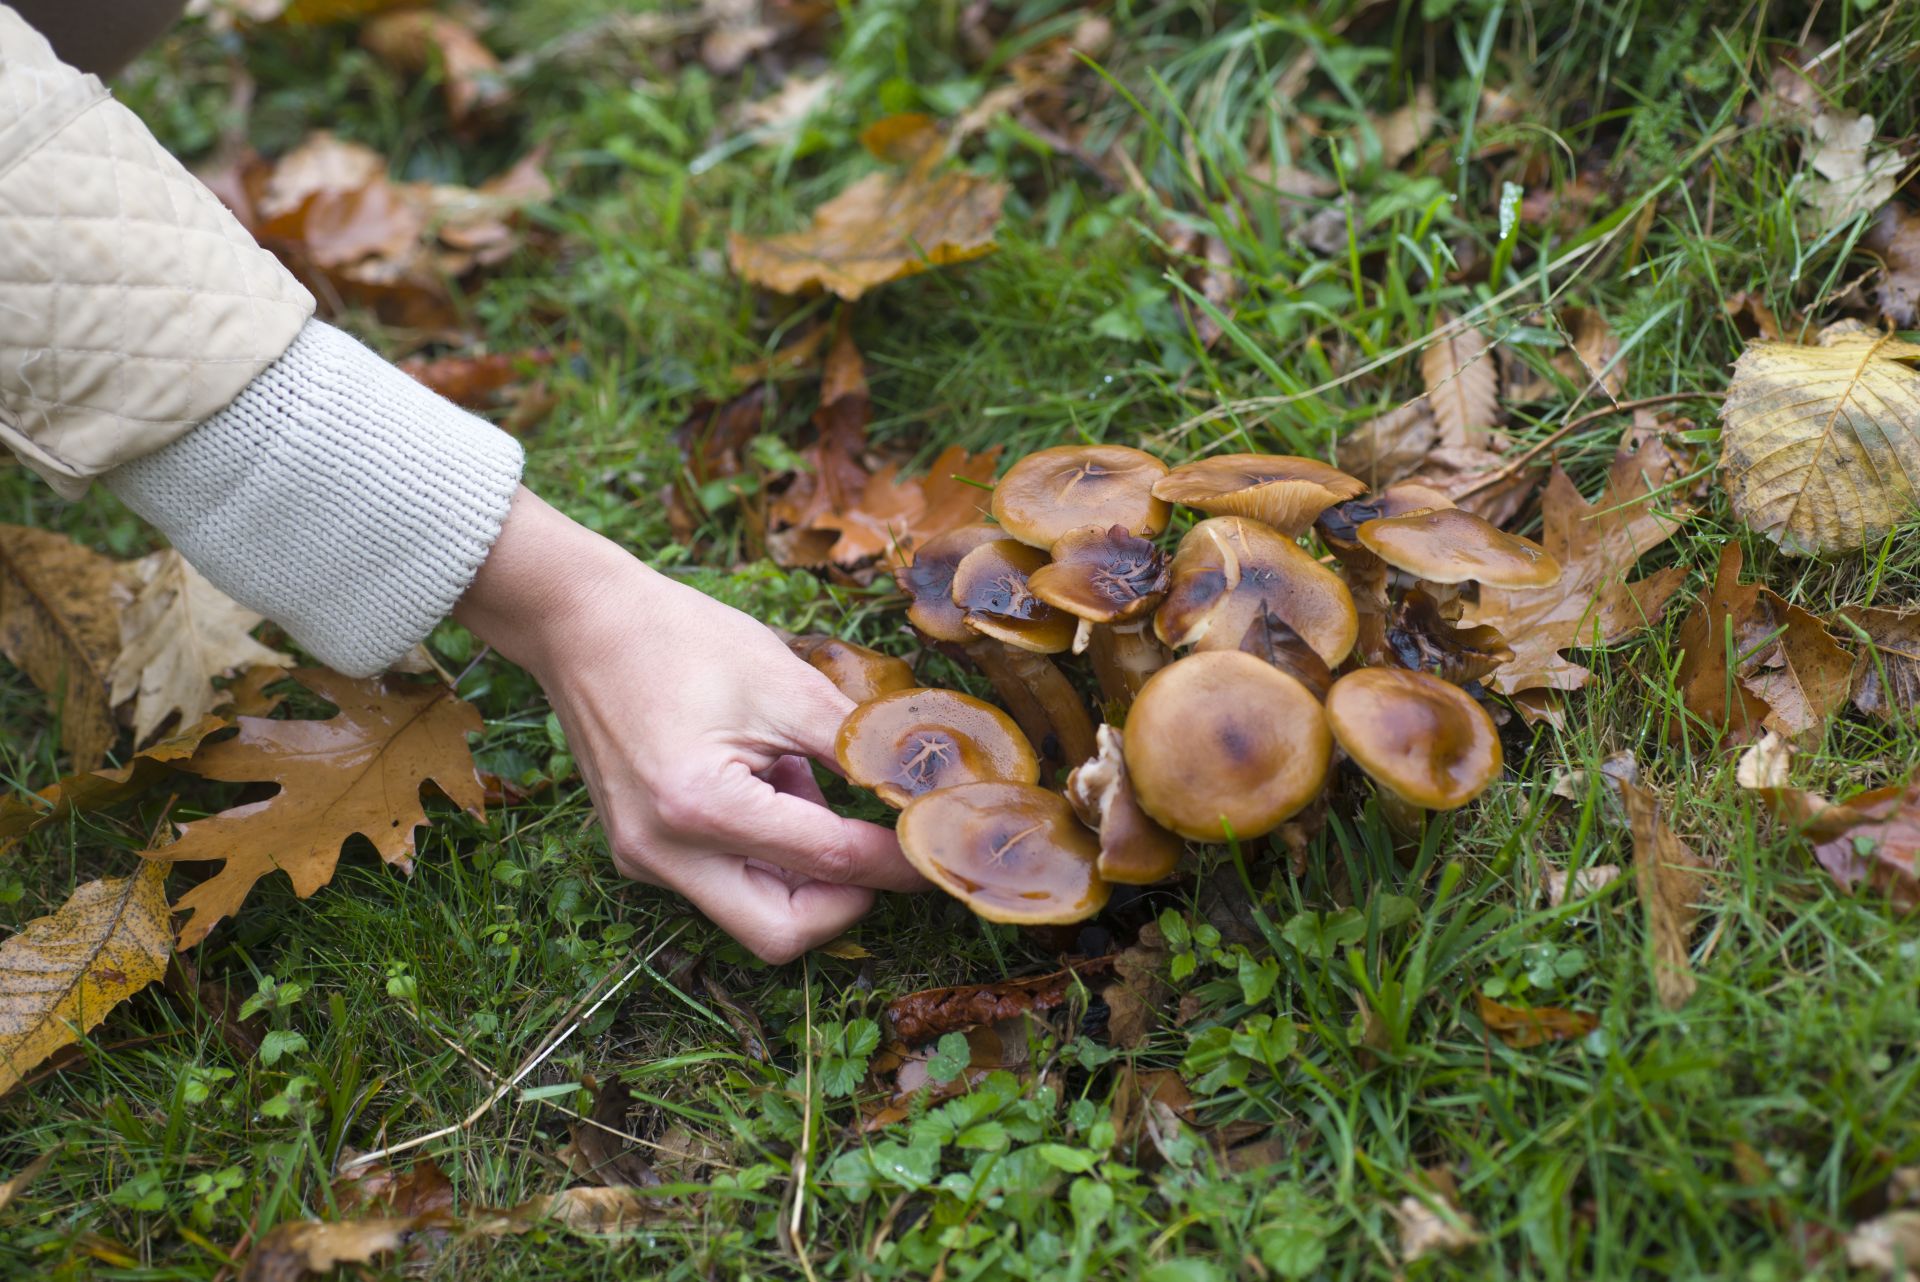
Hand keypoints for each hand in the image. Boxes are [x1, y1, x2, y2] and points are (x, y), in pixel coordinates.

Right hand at [455, 488, 923, 961]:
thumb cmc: (682, 639)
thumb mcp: (787, 684)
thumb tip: (925, 792)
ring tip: (802, 784)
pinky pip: (719, 883)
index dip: (897, 858)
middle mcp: (663, 852)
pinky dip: (762, 854)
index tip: (941, 847)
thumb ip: (859, 748)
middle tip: (884, 850)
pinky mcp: (637, 852)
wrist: (582, 622)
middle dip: (845, 901)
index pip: (829, 862)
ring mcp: (643, 859)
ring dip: (802, 873)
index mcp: (702, 806)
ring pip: (750, 914)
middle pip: (781, 932)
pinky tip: (763, 784)